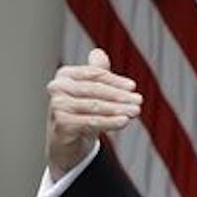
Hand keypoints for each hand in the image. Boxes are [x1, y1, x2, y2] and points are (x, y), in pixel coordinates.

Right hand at [45, 48, 142, 175]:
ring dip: (119, 109)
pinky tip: (124, 121)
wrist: (66, 143)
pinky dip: (110, 122)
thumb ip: (96, 73)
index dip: (115, 81)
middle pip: (95, 89)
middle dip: (120, 96)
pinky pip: (92, 121)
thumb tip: (99, 53)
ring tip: (135, 111)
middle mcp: (57, 87)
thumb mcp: (90, 92)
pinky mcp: (62, 123)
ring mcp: (58, 106)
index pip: (94, 74)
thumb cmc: (81, 113)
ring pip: (95, 106)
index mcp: (65, 75)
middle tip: (139, 101)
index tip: (133, 87)